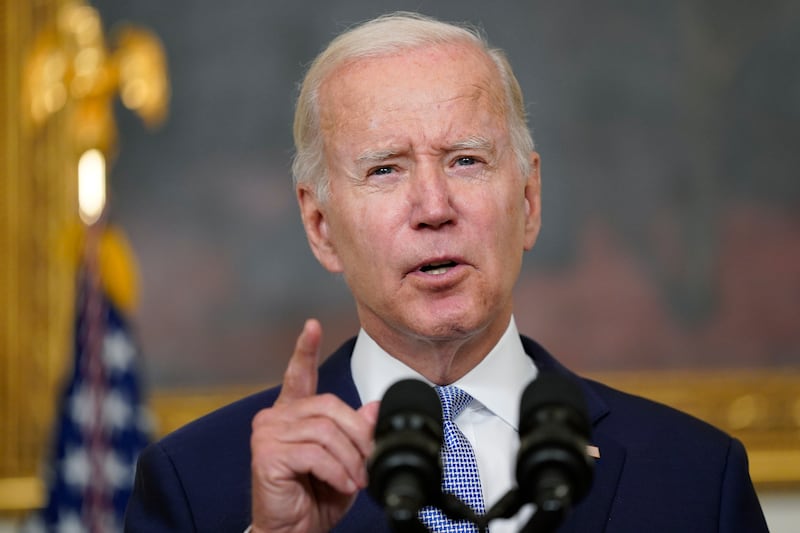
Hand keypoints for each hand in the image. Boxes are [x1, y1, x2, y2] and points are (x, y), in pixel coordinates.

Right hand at [250, 319, 379, 532]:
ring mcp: (268, 433)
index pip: (299, 374)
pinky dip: (337, 470)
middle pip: (329, 406)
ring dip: (350, 459)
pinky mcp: (267, 454)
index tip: (312, 326)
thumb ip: (355, 433)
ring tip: (357, 479)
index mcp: (294, 414)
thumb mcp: (346, 461)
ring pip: (326, 431)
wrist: (295, 531)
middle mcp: (276, 417)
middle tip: (369, 461)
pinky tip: (342, 483)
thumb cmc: (315, 497)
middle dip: (358, 435)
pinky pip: (315, 453)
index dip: (305, 349)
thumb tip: (372, 409)